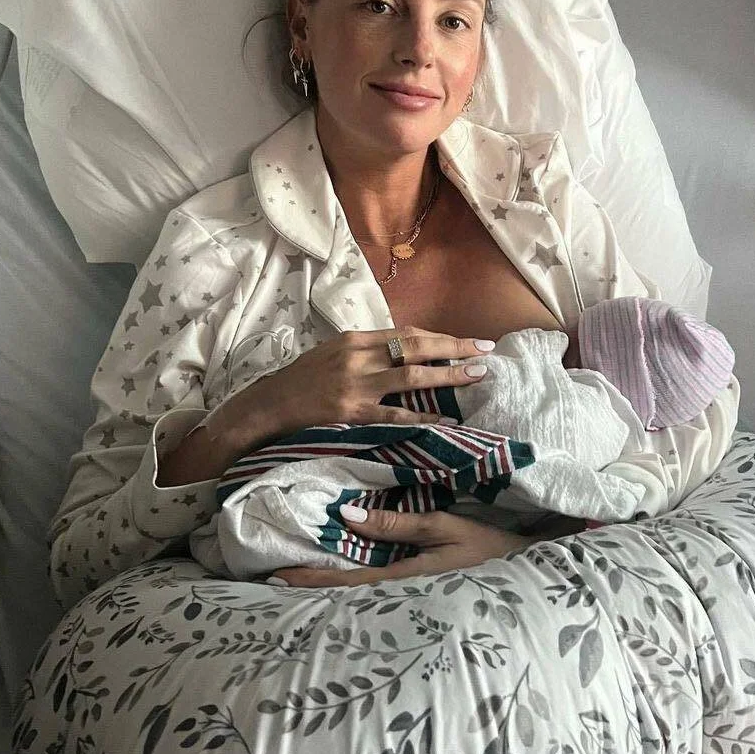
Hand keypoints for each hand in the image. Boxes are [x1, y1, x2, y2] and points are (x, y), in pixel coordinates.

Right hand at [219, 327, 496, 452]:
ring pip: (412, 376)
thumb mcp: (333, 355)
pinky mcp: (352, 412)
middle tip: (486, 351)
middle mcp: (358, 356)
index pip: (406, 334)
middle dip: (454, 348)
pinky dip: (422, 416)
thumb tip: (403, 352)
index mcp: (354, 339)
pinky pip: (395, 414)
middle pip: (415, 347)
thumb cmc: (302, 382)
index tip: (467, 341)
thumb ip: (366, 352)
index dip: (439, 337)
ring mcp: (356, 384)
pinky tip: (444, 419)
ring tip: (477, 377)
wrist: (268, 406)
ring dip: (448, 376)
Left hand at [270, 506, 532, 586]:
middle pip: (345, 587)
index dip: (309, 580)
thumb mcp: (445, 529)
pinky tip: (340, 559)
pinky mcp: (419, 576)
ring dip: (327, 576)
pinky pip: (377, 574)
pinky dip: (352, 568)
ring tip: (293, 567)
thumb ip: (397, 524)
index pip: (345, 583)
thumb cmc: (490, 548)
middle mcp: (401, 587)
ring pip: (358, 583)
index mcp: (404, 578)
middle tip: (269, 575)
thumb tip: (347, 515)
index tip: (275, 578)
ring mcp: (410, 584)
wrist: (530, 567)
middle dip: (309, 582)